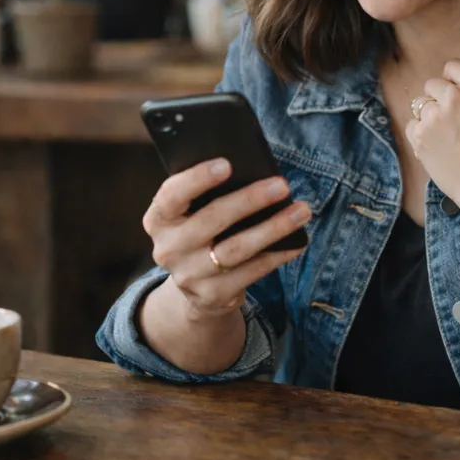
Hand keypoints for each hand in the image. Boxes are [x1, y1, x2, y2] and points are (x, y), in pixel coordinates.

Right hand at [142, 159, 309, 320]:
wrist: (194, 287)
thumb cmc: (199, 232)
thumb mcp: (189, 214)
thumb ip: (206, 195)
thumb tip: (253, 170)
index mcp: (159, 220)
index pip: (171, 195)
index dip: (196, 179)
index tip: (227, 164)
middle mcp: (169, 248)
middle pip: (211, 220)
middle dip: (249, 200)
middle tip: (281, 185)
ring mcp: (190, 275)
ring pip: (236, 249)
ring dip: (273, 228)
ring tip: (300, 211)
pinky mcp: (213, 295)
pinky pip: (252, 272)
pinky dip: (278, 254)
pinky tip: (297, 241)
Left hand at [404, 56, 459, 220]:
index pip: (452, 67)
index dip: (456, 83)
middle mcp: (453, 96)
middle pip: (433, 85)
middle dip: (442, 99)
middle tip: (458, 123)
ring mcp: (434, 116)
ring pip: (421, 106)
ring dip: (431, 118)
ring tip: (451, 138)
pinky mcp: (419, 136)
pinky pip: (411, 125)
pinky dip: (421, 135)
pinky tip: (440, 147)